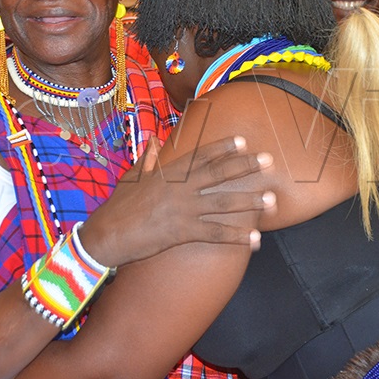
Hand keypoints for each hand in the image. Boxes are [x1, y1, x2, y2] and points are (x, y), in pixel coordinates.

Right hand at [81, 135, 274, 267]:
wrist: (106, 235)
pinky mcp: (182, 232)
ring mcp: (182, 210)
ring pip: (223, 203)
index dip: (223, 148)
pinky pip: (215, 233)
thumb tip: (152, 140)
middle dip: (245, 167)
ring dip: (250, 202)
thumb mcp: (131, 177)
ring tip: (272, 201)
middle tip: (270, 161)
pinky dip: (236, 236)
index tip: (243, 142)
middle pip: (219, 174)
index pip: (201, 156)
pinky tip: (255, 239)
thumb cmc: (117, 207)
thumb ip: (146, 158)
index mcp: (168, 173)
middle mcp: (180, 188)